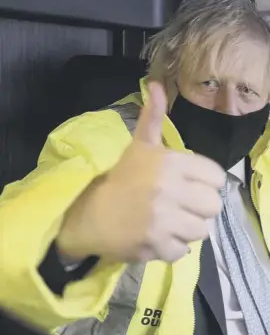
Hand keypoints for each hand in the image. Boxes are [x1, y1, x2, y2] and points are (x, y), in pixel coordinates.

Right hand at [58, 83, 224, 262]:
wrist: (88, 213)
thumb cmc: (119, 178)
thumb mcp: (139, 145)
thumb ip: (153, 117)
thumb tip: (157, 84)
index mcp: (172, 163)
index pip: (216, 177)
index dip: (205, 183)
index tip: (189, 186)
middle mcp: (171, 190)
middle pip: (213, 206)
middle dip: (199, 208)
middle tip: (180, 206)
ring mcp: (164, 219)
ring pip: (202, 230)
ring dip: (187, 229)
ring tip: (169, 222)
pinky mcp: (156, 244)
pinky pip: (183, 250)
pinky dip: (172, 247)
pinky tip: (157, 236)